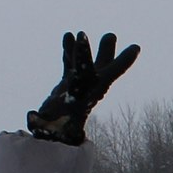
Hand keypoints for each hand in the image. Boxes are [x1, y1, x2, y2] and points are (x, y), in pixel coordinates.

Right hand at [27, 30, 139, 144]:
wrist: (52, 140)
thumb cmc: (57, 131)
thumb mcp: (57, 120)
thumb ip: (46, 119)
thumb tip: (35, 115)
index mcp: (93, 94)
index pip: (110, 75)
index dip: (124, 62)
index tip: (136, 48)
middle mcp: (89, 89)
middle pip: (102, 68)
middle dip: (107, 52)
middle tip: (110, 36)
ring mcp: (78, 87)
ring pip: (84, 63)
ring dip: (84, 49)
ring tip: (81, 33)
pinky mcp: (66, 87)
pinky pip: (68, 65)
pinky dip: (67, 52)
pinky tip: (67, 36)